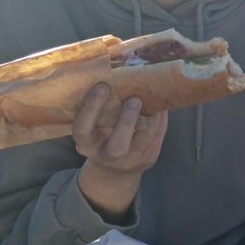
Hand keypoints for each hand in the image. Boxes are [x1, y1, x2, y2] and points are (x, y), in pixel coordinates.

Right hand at [74, 83, 167, 218]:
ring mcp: (131, 160)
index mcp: (86, 145)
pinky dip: (161, 116)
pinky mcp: (149, 157)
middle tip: (134, 98)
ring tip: (153, 94)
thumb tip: (112, 74)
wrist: (114, 170)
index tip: (103, 86)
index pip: (83, 128)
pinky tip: (161, 102)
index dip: (92, 107)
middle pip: (117, 145)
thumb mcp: (92, 128)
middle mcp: (107, 157)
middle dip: (127, 121)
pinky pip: (158, 135)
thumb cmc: (101, 138)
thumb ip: (97, 110)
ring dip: (151, 115)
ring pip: (145, 138)